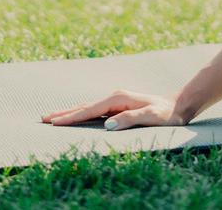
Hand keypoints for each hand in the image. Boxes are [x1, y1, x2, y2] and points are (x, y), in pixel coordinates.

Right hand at [40, 88, 186, 130]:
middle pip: (84, 107)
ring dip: (70, 113)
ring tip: (53, 117)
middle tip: (43, 118)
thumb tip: (107, 125)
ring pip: (87, 108)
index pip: (89, 110)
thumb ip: (130, 120)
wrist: (178, 106)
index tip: (54, 123)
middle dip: (64, 113)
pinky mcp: (118, 106)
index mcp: (118, 98)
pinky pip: (94, 111)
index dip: (71, 117)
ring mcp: (115, 101)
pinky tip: (75, 117)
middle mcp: (114, 97)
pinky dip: (81, 114)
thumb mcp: (151, 118)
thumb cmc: (166, 114)